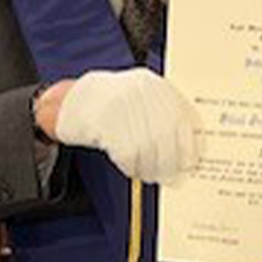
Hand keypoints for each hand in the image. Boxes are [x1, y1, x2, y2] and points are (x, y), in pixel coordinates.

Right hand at [54, 68, 197, 183]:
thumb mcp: (138, 98)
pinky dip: (131, 167)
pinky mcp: (108, 124)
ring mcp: (124, 107)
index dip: (188, 144)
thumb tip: (183, 147)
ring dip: (150, 168)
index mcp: (152, 85)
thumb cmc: (107, 104)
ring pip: (148, 148)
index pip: (181, 118)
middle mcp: (140, 93)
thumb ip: (160, 114)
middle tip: (169, 176)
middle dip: (169, 162)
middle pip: (166, 136)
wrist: (70, 101)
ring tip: (148, 175)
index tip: (190, 160)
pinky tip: (131, 169)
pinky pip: (128, 154)